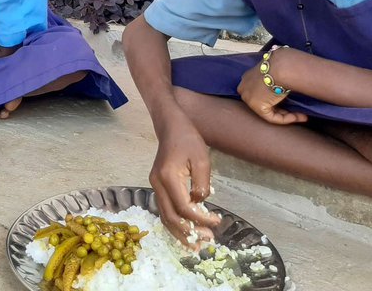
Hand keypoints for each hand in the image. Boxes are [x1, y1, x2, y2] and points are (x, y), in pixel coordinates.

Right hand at [149, 113, 220, 247]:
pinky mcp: (157, 186)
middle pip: (170, 216)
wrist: (171, 127)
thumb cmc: (189, 140)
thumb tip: (200, 204)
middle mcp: (157, 184)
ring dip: (180, 232)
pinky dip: (174, 223)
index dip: (200, 218)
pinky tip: (185, 231)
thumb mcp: (202, 159)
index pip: (183, 206)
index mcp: (168, 176)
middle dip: (188, 232)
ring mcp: (154, 186)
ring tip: (195, 244)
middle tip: (206, 241)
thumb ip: (202, 184)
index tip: (217, 221)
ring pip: (164, 216)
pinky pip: (164, 210)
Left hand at [237, 51, 307, 124]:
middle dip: (282, 108)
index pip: (261, 92)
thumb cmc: (282, 64)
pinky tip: (301, 117)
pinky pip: (272, 117)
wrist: (282, 66)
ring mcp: (248, 97)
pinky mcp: (257, 107)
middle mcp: (244, 88)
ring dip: (288, 115)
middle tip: (298, 111)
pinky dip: (287, 119)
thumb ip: (276, 79)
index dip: (277, 98)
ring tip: (303, 116)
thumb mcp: (276, 70)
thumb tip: (285, 87)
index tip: (291, 100)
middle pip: (264, 102)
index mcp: (247, 77)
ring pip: (269, 111)